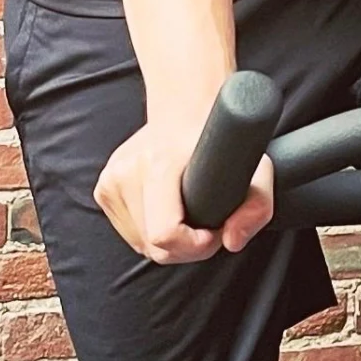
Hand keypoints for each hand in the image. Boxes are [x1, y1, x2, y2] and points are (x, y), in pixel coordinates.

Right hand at [95, 114, 275, 262]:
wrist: (182, 111)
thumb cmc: (218, 140)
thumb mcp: (257, 167)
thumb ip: (257, 207)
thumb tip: (231, 241)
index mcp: (158, 163)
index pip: (165, 234)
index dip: (193, 246)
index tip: (212, 231)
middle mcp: (127, 171)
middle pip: (154, 247)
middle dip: (185, 248)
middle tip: (205, 223)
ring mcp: (110, 181)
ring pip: (141, 246)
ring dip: (168, 243)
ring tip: (185, 213)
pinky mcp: (103, 190)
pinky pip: (131, 235)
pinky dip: (150, 233)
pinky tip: (165, 209)